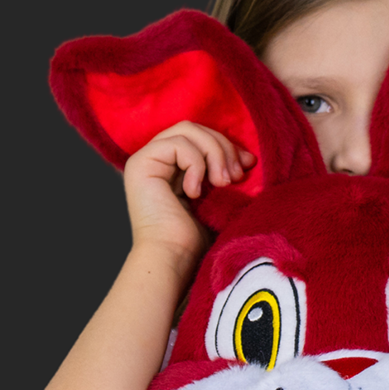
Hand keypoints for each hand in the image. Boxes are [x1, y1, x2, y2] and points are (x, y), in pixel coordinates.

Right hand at [122, 122, 256, 280]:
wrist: (174, 260)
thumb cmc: (195, 242)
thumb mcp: (217, 199)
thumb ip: (225, 175)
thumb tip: (248, 157)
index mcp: (172, 166)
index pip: (201, 137)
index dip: (227, 146)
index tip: (248, 166)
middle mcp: (156, 159)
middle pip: (195, 128)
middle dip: (223, 148)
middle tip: (235, 178)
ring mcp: (145, 159)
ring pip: (188, 130)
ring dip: (214, 154)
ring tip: (221, 184)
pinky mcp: (140, 164)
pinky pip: (178, 144)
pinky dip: (195, 165)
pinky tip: (194, 193)